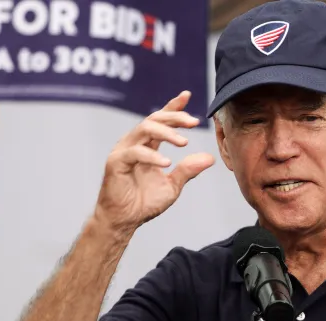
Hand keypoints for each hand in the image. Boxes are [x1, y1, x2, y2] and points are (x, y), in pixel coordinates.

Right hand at [93, 91, 214, 231]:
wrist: (124, 220)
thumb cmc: (144, 203)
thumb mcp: (173, 185)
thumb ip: (188, 170)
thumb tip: (210, 158)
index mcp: (146, 145)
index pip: (160, 120)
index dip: (172, 106)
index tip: (187, 96)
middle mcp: (134, 143)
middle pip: (153, 119)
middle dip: (174, 116)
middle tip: (193, 122)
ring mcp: (123, 151)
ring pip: (144, 129)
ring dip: (166, 132)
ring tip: (183, 142)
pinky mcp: (115, 162)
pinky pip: (135, 152)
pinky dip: (152, 156)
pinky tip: (166, 163)